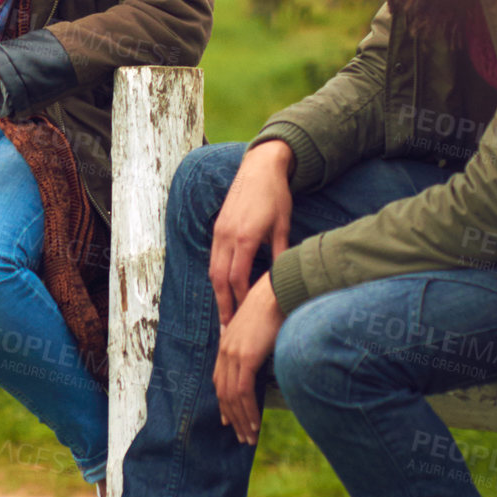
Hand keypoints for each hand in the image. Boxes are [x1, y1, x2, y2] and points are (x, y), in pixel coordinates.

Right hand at [208, 140, 293, 325]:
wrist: (259, 167)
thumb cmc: (276, 195)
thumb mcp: (283, 225)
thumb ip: (281, 253)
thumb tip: (284, 278)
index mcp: (245, 238)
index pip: (238, 279)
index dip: (241, 301)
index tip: (246, 319)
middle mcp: (227, 237)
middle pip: (220, 280)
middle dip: (224, 305)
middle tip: (227, 329)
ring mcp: (219, 232)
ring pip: (213, 270)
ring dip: (217, 294)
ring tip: (223, 314)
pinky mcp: (218, 227)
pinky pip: (213, 258)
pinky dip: (217, 277)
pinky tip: (223, 289)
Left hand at [214, 275, 285, 445]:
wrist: (278, 292)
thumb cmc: (275, 307)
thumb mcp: (259, 329)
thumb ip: (254, 345)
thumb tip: (261, 358)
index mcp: (227, 344)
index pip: (220, 381)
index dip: (225, 404)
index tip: (231, 421)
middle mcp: (226, 350)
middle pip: (223, 393)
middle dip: (233, 418)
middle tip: (242, 437)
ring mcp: (233, 354)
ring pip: (232, 397)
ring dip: (241, 420)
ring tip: (250, 437)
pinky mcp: (245, 358)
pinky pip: (243, 392)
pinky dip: (248, 411)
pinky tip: (255, 424)